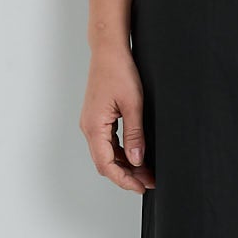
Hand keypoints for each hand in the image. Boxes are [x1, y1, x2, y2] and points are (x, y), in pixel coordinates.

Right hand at [79, 46, 154, 191]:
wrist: (108, 51)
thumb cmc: (119, 71)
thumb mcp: (133, 105)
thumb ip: (135, 135)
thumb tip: (137, 161)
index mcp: (94, 126)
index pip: (106, 164)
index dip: (124, 180)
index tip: (141, 187)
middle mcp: (89, 127)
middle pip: (105, 163)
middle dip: (126, 176)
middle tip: (149, 181)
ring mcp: (91, 123)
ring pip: (106, 154)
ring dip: (124, 165)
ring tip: (146, 171)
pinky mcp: (97, 118)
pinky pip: (107, 143)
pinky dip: (121, 153)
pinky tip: (136, 155)